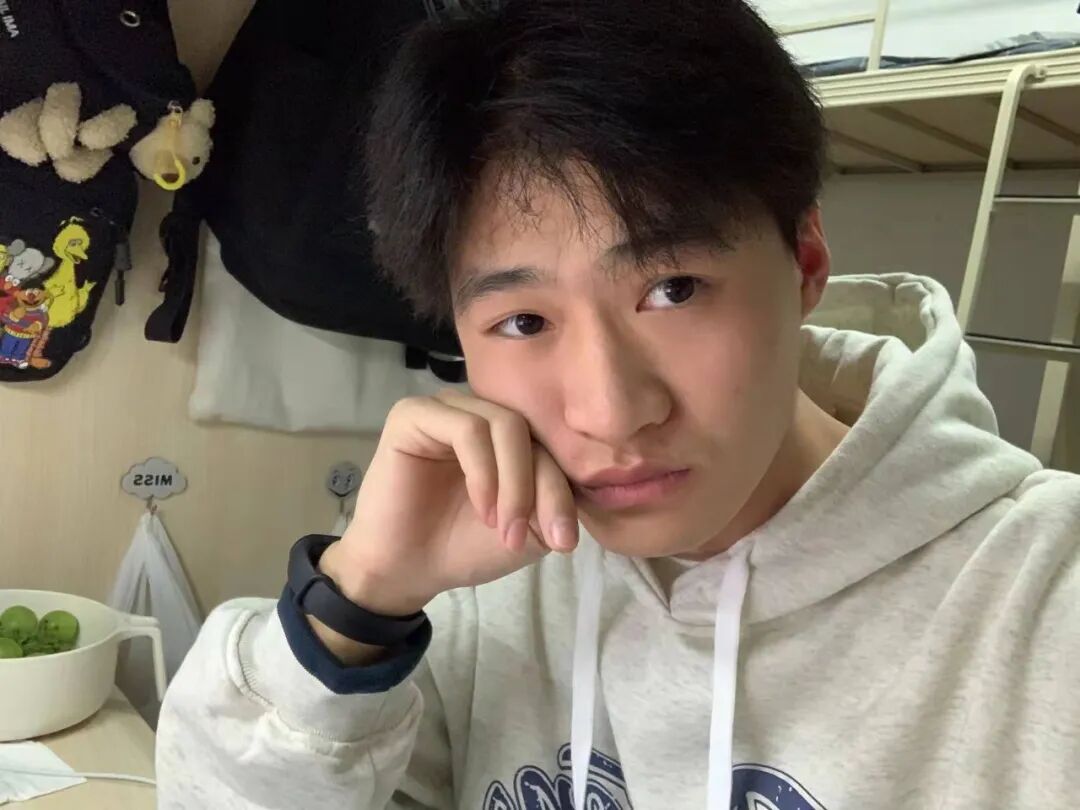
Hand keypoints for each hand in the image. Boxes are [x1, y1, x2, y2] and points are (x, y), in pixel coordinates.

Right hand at [319, 390, 578, 617]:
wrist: (407, 570)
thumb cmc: (463, 546)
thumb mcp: (528, 529)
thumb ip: (555, 501)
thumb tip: (584, 487)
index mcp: (508, 434)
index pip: (550, 445)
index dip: (563, 491)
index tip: (564, 542)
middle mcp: (479, 412)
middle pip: (532, 431)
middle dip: (540, 487)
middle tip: (526, 536)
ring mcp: (447, 409)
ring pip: (505, 424)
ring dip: (512, 482)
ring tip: (502, 525)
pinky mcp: (414, 414)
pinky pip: (466, 428)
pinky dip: (483, 470)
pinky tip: (482, 506)